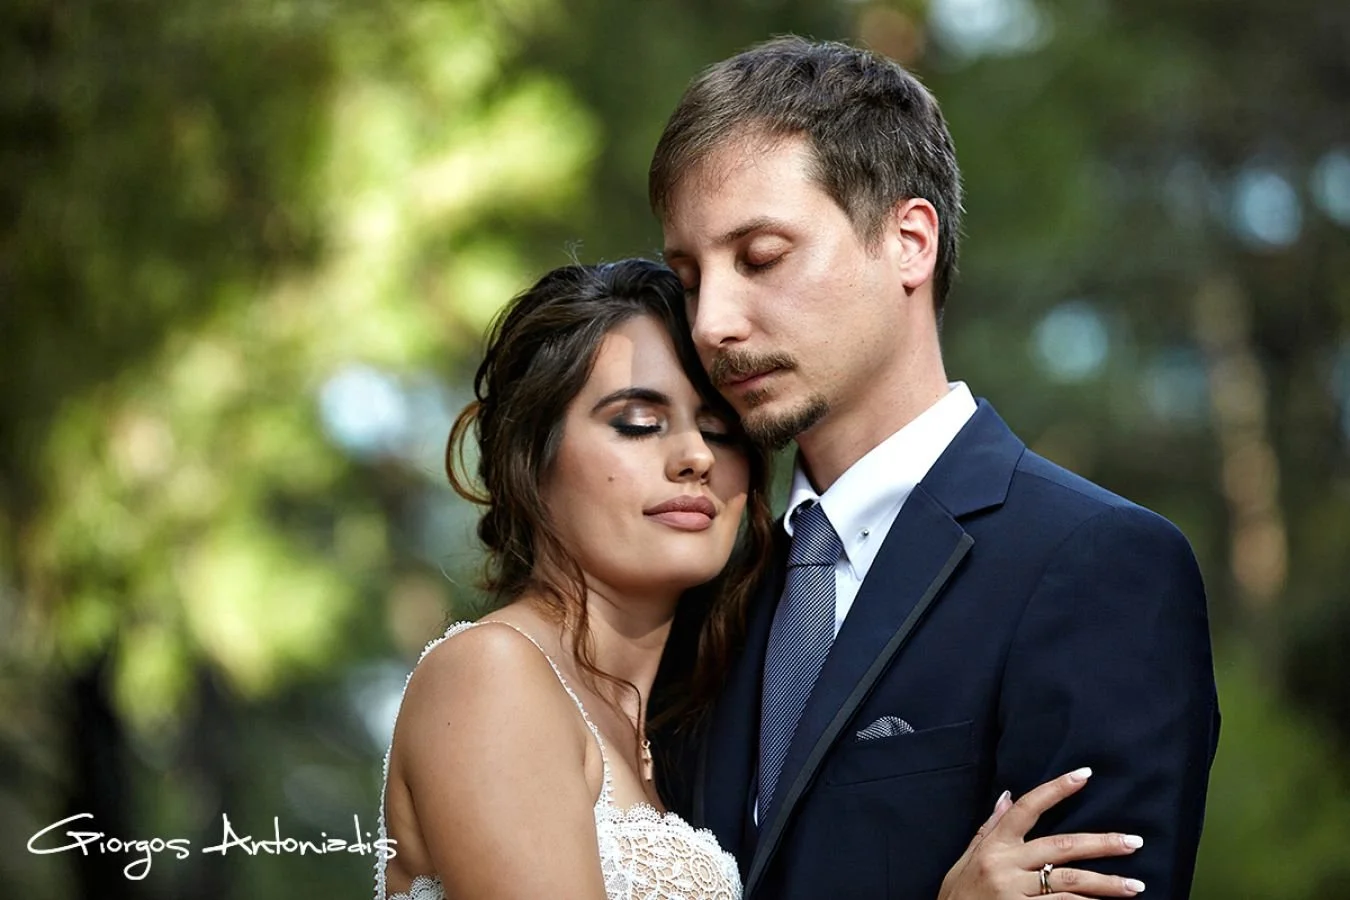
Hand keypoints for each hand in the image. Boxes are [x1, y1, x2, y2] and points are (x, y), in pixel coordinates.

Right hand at [937, 768, 1147, 898]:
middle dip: (1101, 844)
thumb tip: (1008, 796)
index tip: (1084, 775)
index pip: (1027, 808)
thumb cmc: (958, 895)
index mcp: (994, 846)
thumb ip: (989, 829)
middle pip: (1061, 847)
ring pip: (1069, 884)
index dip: (1056, 790)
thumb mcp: (967, 859)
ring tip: (1134, 886)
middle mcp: (1006, 866)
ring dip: (1106, 885)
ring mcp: (1016, 894)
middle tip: (1133, 842)